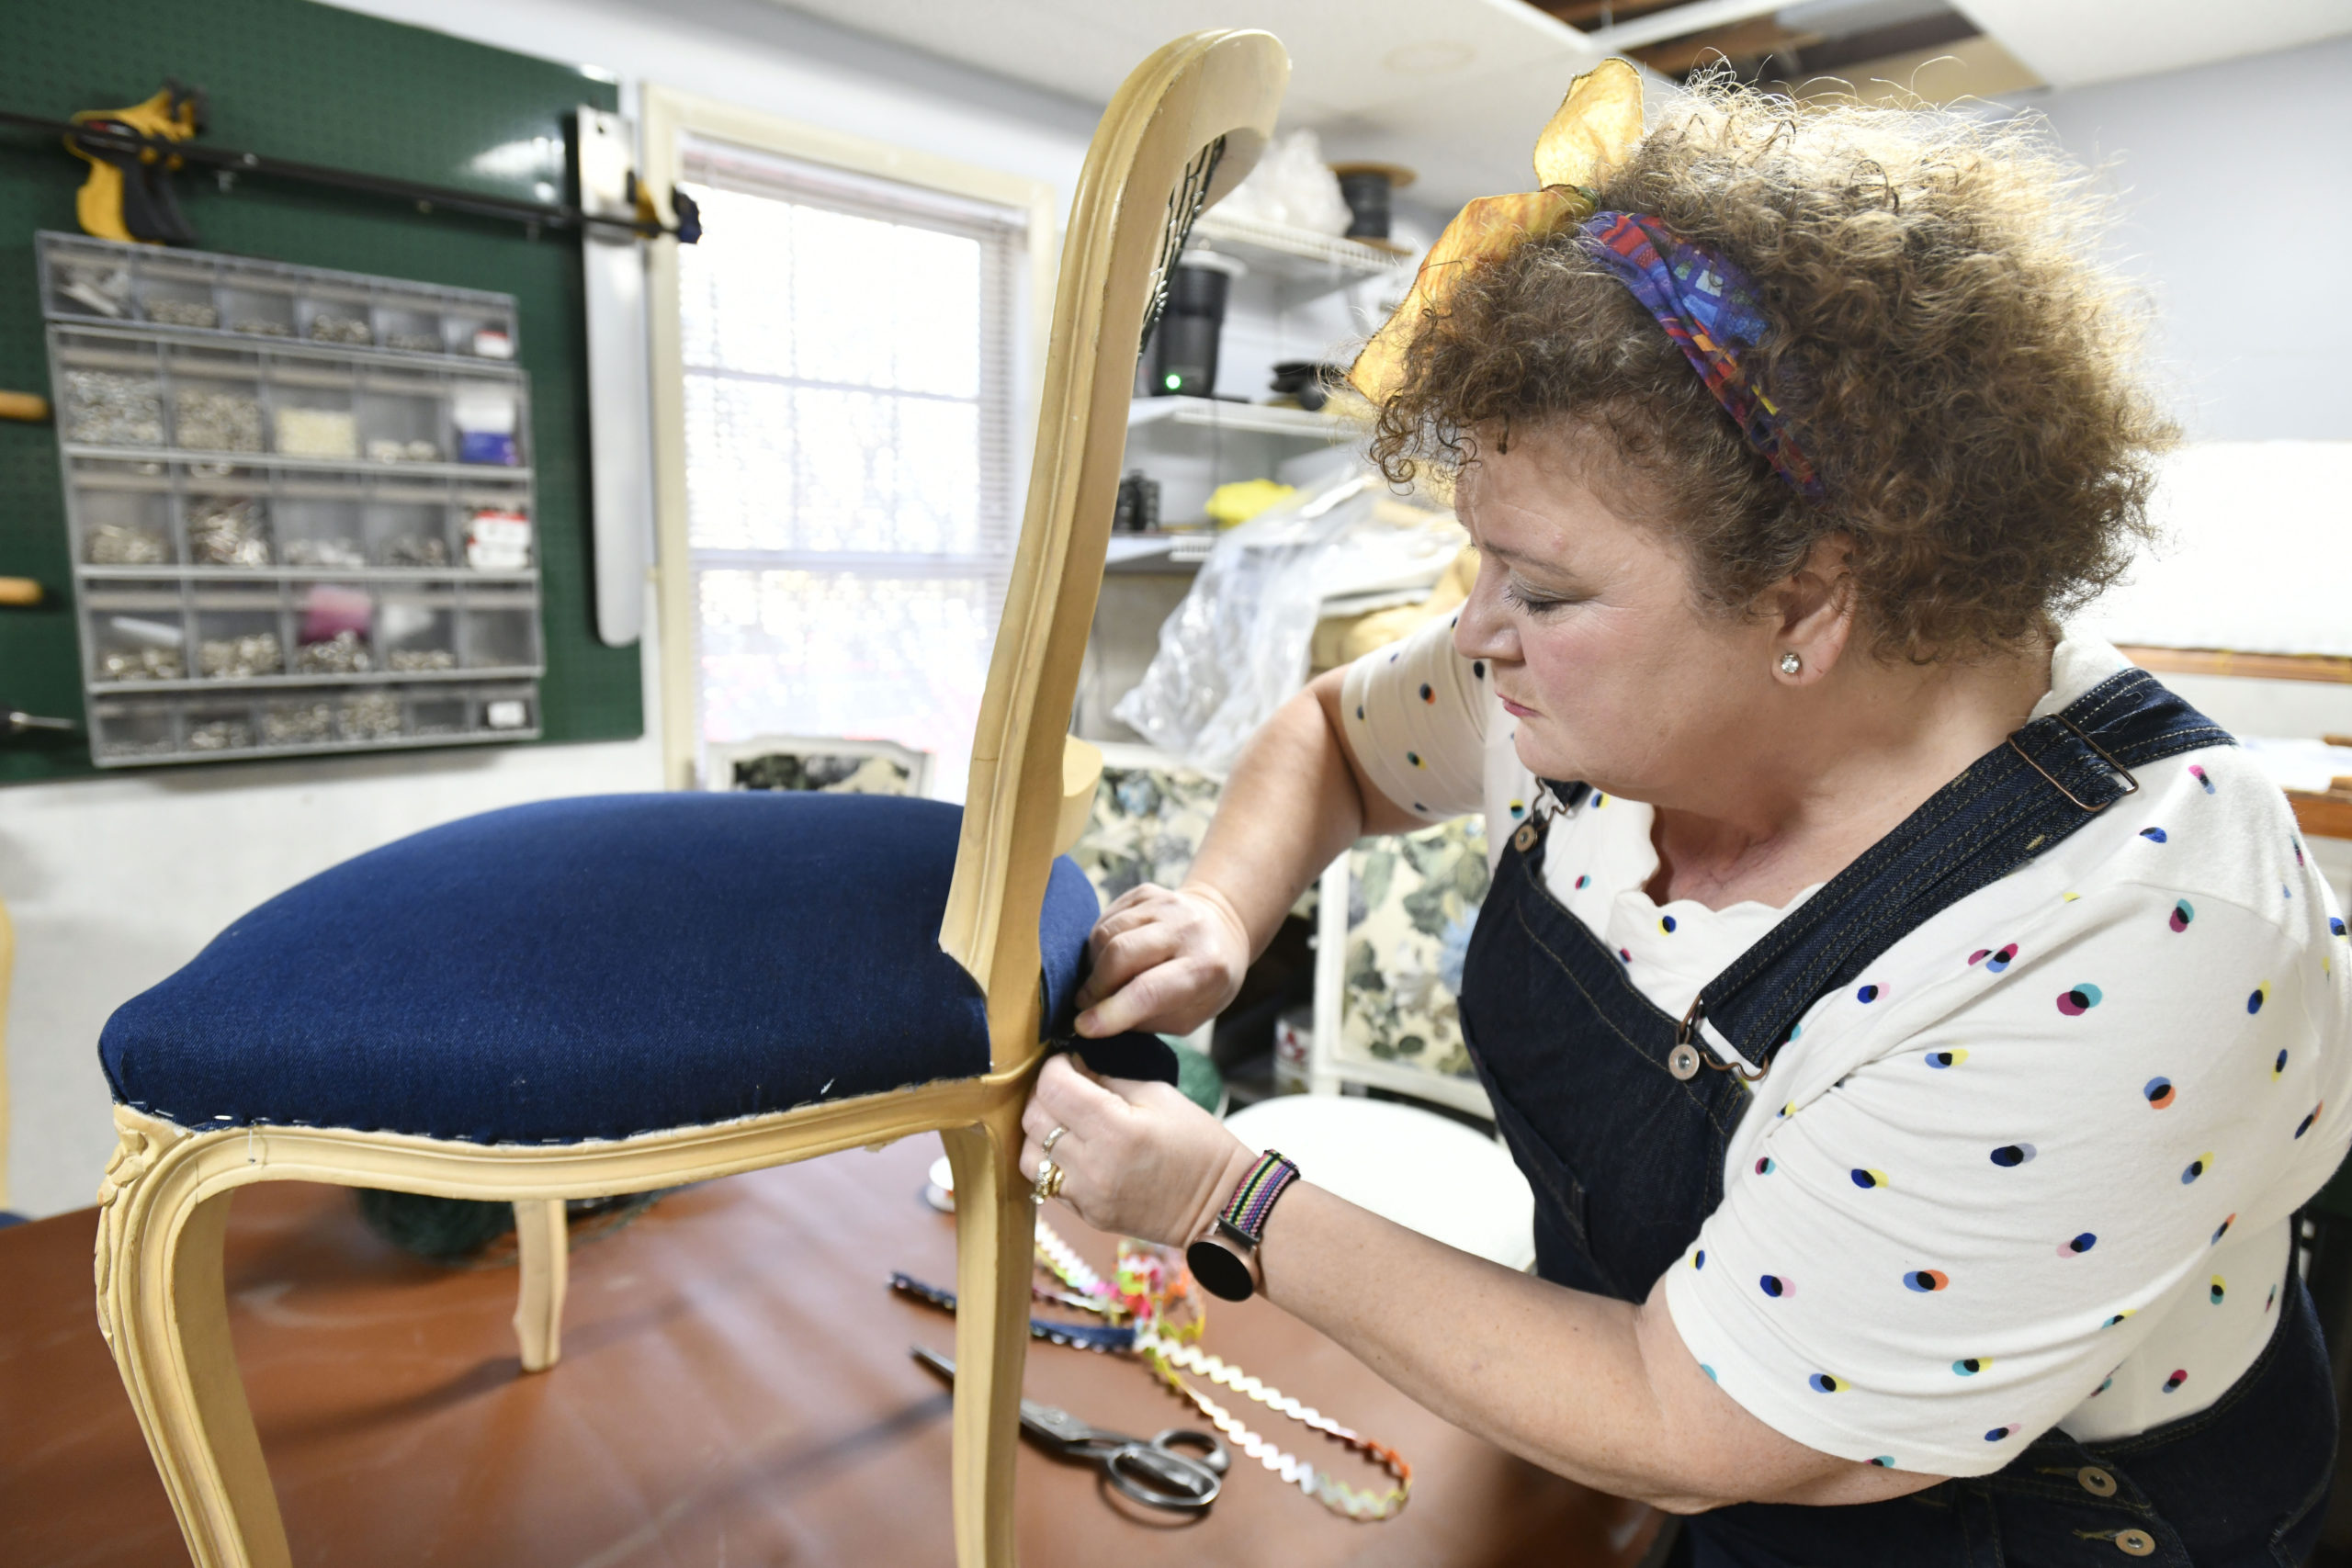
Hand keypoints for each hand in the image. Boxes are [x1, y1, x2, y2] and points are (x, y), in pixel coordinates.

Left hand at [1018, 1054, 1255, 1247]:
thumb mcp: (1159, 1095)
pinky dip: (1051, 1161)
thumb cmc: (1198, 1143)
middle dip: (1044, 1094)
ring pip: (1029, 1155)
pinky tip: (1074, 1149)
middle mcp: (1093, 1165)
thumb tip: (1073, 1067)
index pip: (1053, 1088)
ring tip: (1063, 1121)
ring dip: (1038, 1132)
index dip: (1054, 1066)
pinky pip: (1047, 1183)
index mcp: (1116, 1129)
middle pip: (1034, 1119)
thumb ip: (1108, 1079)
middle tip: (1065, 1086)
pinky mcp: (1087, 1215)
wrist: (1220, 1204)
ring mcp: (1087, 1196)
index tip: (1067, 1061)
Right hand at [1074, 881, 1251, 1037]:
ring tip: (1105, 980)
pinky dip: (1099, 945)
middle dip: (1095, 986)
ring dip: (1094, 965)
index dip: (1112, 1011)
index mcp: (1206, 967)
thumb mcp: (1189, 1015)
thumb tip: (1097, 1019)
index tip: (1084, 1026)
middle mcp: (1186, 928)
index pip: (1149, 990)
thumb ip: (1146, 1020)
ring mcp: (1164, 904)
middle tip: (1088, 1004)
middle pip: (1120, 953)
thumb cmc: (1206, 983)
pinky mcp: (1145, 892)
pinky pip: (1104, 920)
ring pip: (1105, 934)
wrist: (1222, 929)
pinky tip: (1112, 956)